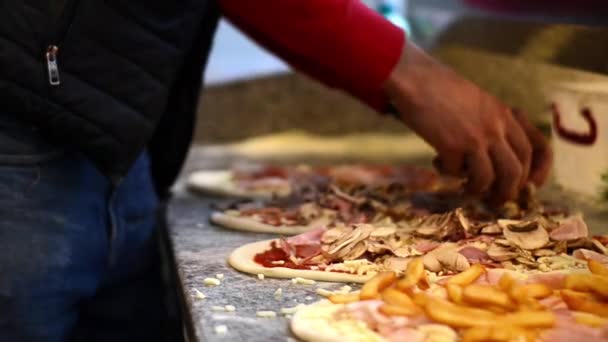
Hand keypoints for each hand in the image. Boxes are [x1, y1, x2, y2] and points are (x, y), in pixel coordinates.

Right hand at [384, 43, 551, 202]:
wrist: (416, 79)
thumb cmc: (442, 89)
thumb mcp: (479, 102)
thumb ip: (493, 123)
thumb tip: (496, 159)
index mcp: (505, 115)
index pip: (537, 148)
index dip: (539, 173)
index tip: (530, 187)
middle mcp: (496, 127)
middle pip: (517, 170)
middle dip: (508, 192)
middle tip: (495, 201)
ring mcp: (475, 137)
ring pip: (491, 179)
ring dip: (479, 191)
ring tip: (467, 191)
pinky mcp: (452, 145)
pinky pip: (457, 173)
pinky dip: (449, 174)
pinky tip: (438, 163)